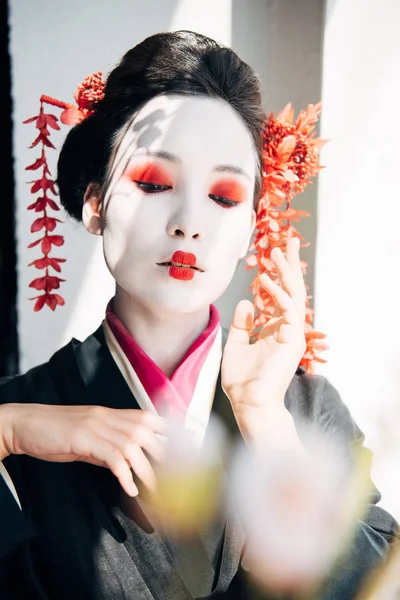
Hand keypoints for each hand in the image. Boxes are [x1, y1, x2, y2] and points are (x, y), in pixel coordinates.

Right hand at [0, 403, 166, 496]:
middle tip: (179, 474)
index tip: (188, 441)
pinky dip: (124, 474)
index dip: (170, 429)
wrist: (26, 424)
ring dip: (148, 470)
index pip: (148, 417)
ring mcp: (97, 426)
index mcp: (110, 413)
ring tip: (157, 491)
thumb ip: (109, 445)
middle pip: (147, 431)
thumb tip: (128, 463)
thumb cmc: (55, 431)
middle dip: (166, 452)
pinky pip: (112, 457)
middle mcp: (108, 416)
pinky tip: (130, 489)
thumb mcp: (88, 436)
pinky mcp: (83, 438)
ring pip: (133, 446)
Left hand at [222, 238, 306, 438]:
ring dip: (287, 271)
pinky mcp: (293, 339)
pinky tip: (266, 279)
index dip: (277, 275)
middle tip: (287, 242)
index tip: (271, 257)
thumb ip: (243, 323)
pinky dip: (278, 293)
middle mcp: (286, 329)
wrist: (249, 403)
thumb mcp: (237, 345)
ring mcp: (292, 334)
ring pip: (294, 294)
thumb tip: (246, 302)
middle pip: (291, 290)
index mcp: (275, 330)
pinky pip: (288, 309)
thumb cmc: (242, 381)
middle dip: (290, 266)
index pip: (279, 296)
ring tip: (278, 250)